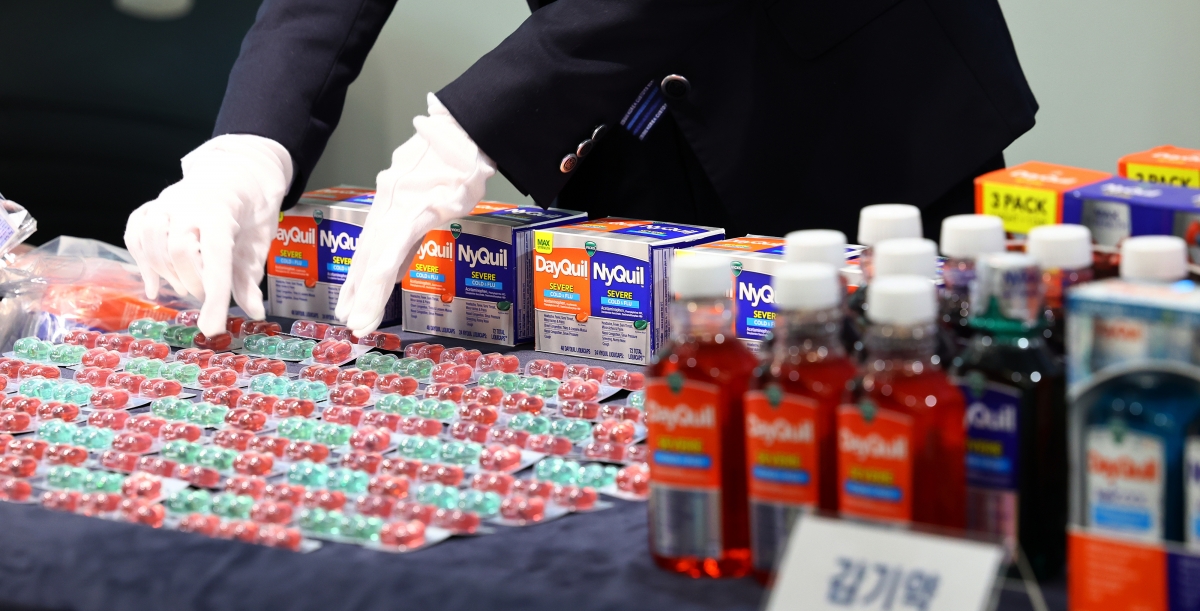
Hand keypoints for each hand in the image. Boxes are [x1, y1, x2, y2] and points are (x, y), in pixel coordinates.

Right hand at [124, 134, 292, 335]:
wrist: (239, 170)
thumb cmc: (251, 209)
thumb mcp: (259, 241)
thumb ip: (250, 277)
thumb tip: (255, 313)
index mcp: (221, 212)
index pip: (215, 258)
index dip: (214, 297)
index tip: (212, 329)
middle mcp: (188, 204)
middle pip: (178, 251)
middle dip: (192, 282)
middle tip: (204, 295)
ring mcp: (166, 203)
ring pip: (151, 241)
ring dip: (166, 273)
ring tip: (184, 287)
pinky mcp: (152, 205)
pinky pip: (135, 232)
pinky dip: (141, 261)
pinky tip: (154, 284)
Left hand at [335, 93, 495, 333]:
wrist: (466, 130)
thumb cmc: (456, 159)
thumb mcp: (432, 194)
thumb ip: (414, 226)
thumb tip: (401, 263)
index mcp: (392, 203)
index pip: (371, 246)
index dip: (359, 275)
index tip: (352, 300)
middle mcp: (387, 207)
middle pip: (367, 256)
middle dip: (356, 291)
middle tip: (346, 320)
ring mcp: (398, 209)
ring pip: (375, 260)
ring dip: (365, 295)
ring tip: (358, 323)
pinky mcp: (414, 213)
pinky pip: (393, 254)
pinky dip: (380, 281)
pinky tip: (374, 300)